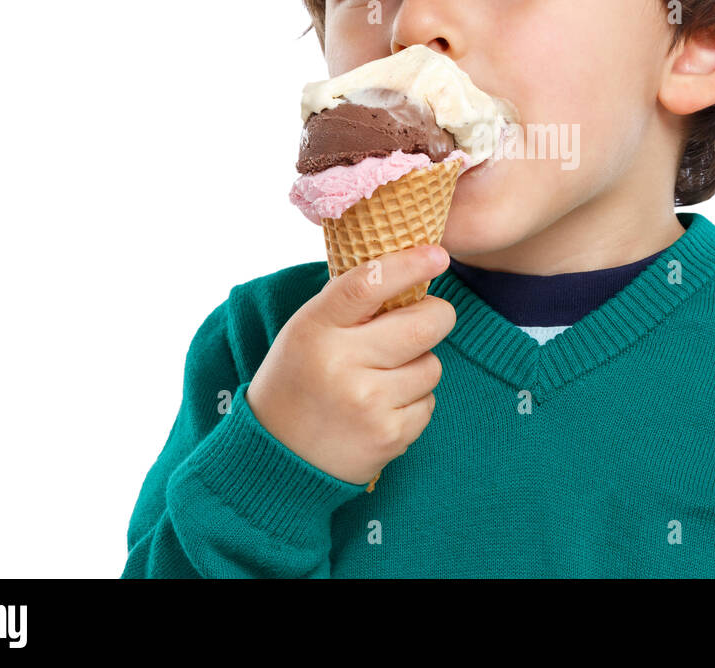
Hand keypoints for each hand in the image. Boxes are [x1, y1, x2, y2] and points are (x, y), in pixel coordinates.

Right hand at [246, 245, 453, 485]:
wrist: (277, 457)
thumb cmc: (300, 379)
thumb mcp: (307, 331)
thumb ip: (352, 302)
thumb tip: (416, 267)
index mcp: (315, 328)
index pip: (368, 283)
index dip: (409, 264)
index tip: (437, 256)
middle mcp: (340, 364)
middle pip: (424, 325)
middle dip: (437, 316)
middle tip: (429, 317)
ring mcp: (367, 403)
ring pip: (432, 365)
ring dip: (418, 366)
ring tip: (382, 378)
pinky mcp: (388, 436)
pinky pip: (428, 403)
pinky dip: (413, 403)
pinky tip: (382, 409)